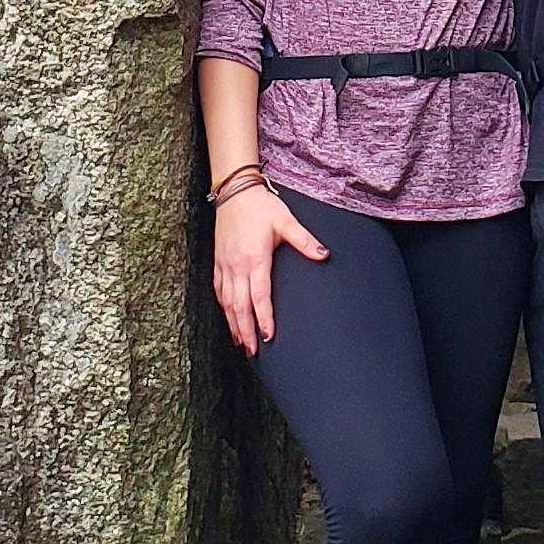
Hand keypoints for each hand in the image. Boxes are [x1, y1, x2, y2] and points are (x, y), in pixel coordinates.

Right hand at [212, 179, 326, 349]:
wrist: (234, 191)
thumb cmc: (261, 206)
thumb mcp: (286, 220)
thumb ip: (304, 240)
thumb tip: (325, 254)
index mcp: (255, 259)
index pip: (260, 296)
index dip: (263, 318)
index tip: (268, 336)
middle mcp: (237, 266)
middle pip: (240, 306)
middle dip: (246, 331)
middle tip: (253, 352)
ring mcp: (225, 265)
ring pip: (227, 302)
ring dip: (234, 324)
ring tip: (241, 343)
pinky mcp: (219, 261)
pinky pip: (219, 290)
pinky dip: (224, 308)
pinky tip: (228, 317)